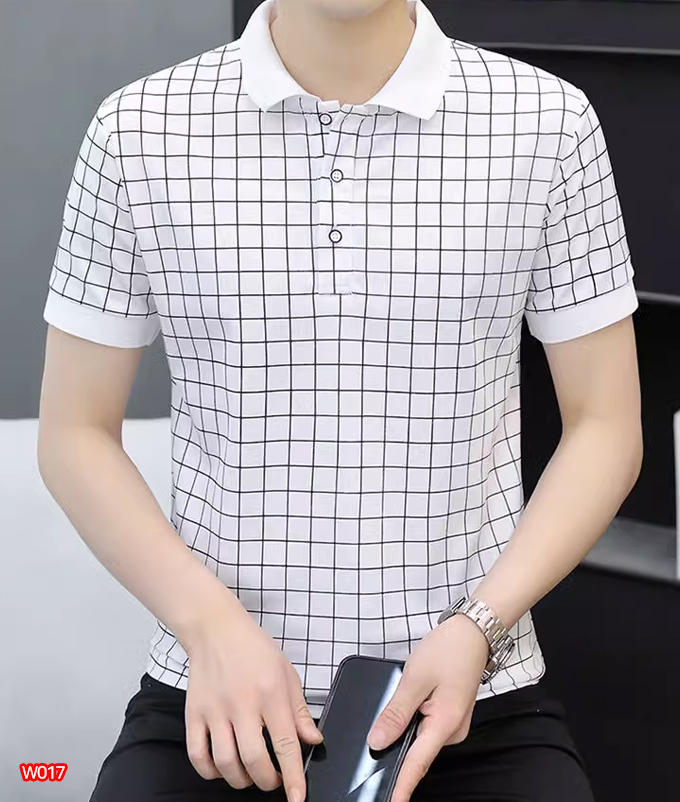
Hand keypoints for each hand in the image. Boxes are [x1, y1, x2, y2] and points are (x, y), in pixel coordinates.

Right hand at [182, 606, 322, 801]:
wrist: (216, 630)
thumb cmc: (253, 648)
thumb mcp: (287, 673)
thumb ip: (300, 710)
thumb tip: (313, 740)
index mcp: (270, 693)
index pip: (286, 744)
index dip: (294, 777)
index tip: (297, 797)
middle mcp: (242, 703)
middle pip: (254, 760)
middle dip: (267, 782)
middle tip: (274, 781)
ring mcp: (215, 710)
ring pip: (226, 763)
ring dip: (241, 780)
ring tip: (250, 776)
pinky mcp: (194, 714)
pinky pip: (198, 756)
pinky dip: (210, 772)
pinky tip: (222, 768)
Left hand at [367, 614, 489, 801]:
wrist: (473, 632)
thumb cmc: (448, 649)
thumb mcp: (414, 678)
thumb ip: (395, 713)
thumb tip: (377, 742)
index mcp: (444, 724)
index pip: (416, 765)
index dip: (400, 787)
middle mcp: (452, 731)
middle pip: (416, 752)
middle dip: (395, 751)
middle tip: (380, 740)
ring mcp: (453, 724)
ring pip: (420, 738)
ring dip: (404, 732)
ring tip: (400, 706)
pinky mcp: (450, 715)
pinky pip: (426, 728)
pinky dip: (413, 723)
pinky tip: (408, 706)